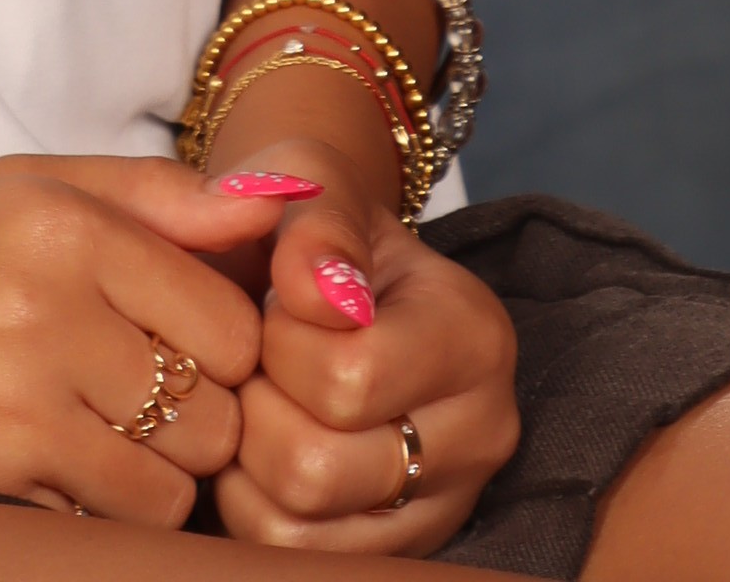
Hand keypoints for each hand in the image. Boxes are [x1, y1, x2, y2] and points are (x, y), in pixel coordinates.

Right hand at [0, 153, 268, 520]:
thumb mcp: (19, 188)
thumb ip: (153, 194)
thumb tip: (281, 203)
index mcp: (60, 219)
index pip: (232, 321)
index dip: (224, 348)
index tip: (185, 348)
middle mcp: (41, 301)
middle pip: (216, 409)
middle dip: (196, 420)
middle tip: (135, 401)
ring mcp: (9, 395)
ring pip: (171, 482)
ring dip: (152, 477)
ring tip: (93, 437)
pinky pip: (103, 518)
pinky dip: (93, 508)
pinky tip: (44, 467)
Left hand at [207, 140, 518, 549]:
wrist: (327, 274)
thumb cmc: (314, 229)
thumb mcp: (313, 185)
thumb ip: (317, 223)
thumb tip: (316, 291)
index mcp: (475, 336)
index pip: (347, 377)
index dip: (279, 341)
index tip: (279, 304)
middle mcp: (482, 434)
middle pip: (316, 466)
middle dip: (257, 403)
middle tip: (259, 359)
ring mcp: (446, 505)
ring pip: (298, 525)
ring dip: (247, 458)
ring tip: (263, 396)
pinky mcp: (401, 549)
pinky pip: (291, 556)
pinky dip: (251, 505)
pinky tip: (263, 446)